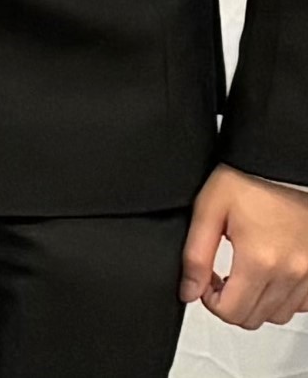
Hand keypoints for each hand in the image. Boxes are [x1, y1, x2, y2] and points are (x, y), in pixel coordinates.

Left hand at [184, 165, 307, 326]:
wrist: (281, 165)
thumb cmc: (248, 181)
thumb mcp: (208, 211)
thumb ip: (195, 256)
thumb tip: (188, 291)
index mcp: (260, 259)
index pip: (232, 312)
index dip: (211, 301)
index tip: (207, 282)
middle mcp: (291, 271)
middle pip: (255, 318)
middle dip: (231, 304)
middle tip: (222, 278)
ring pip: (279, 314)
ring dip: (258, 302)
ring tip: (245, 274)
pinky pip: (303, 303)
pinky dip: (284, 297)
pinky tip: (269, 275)